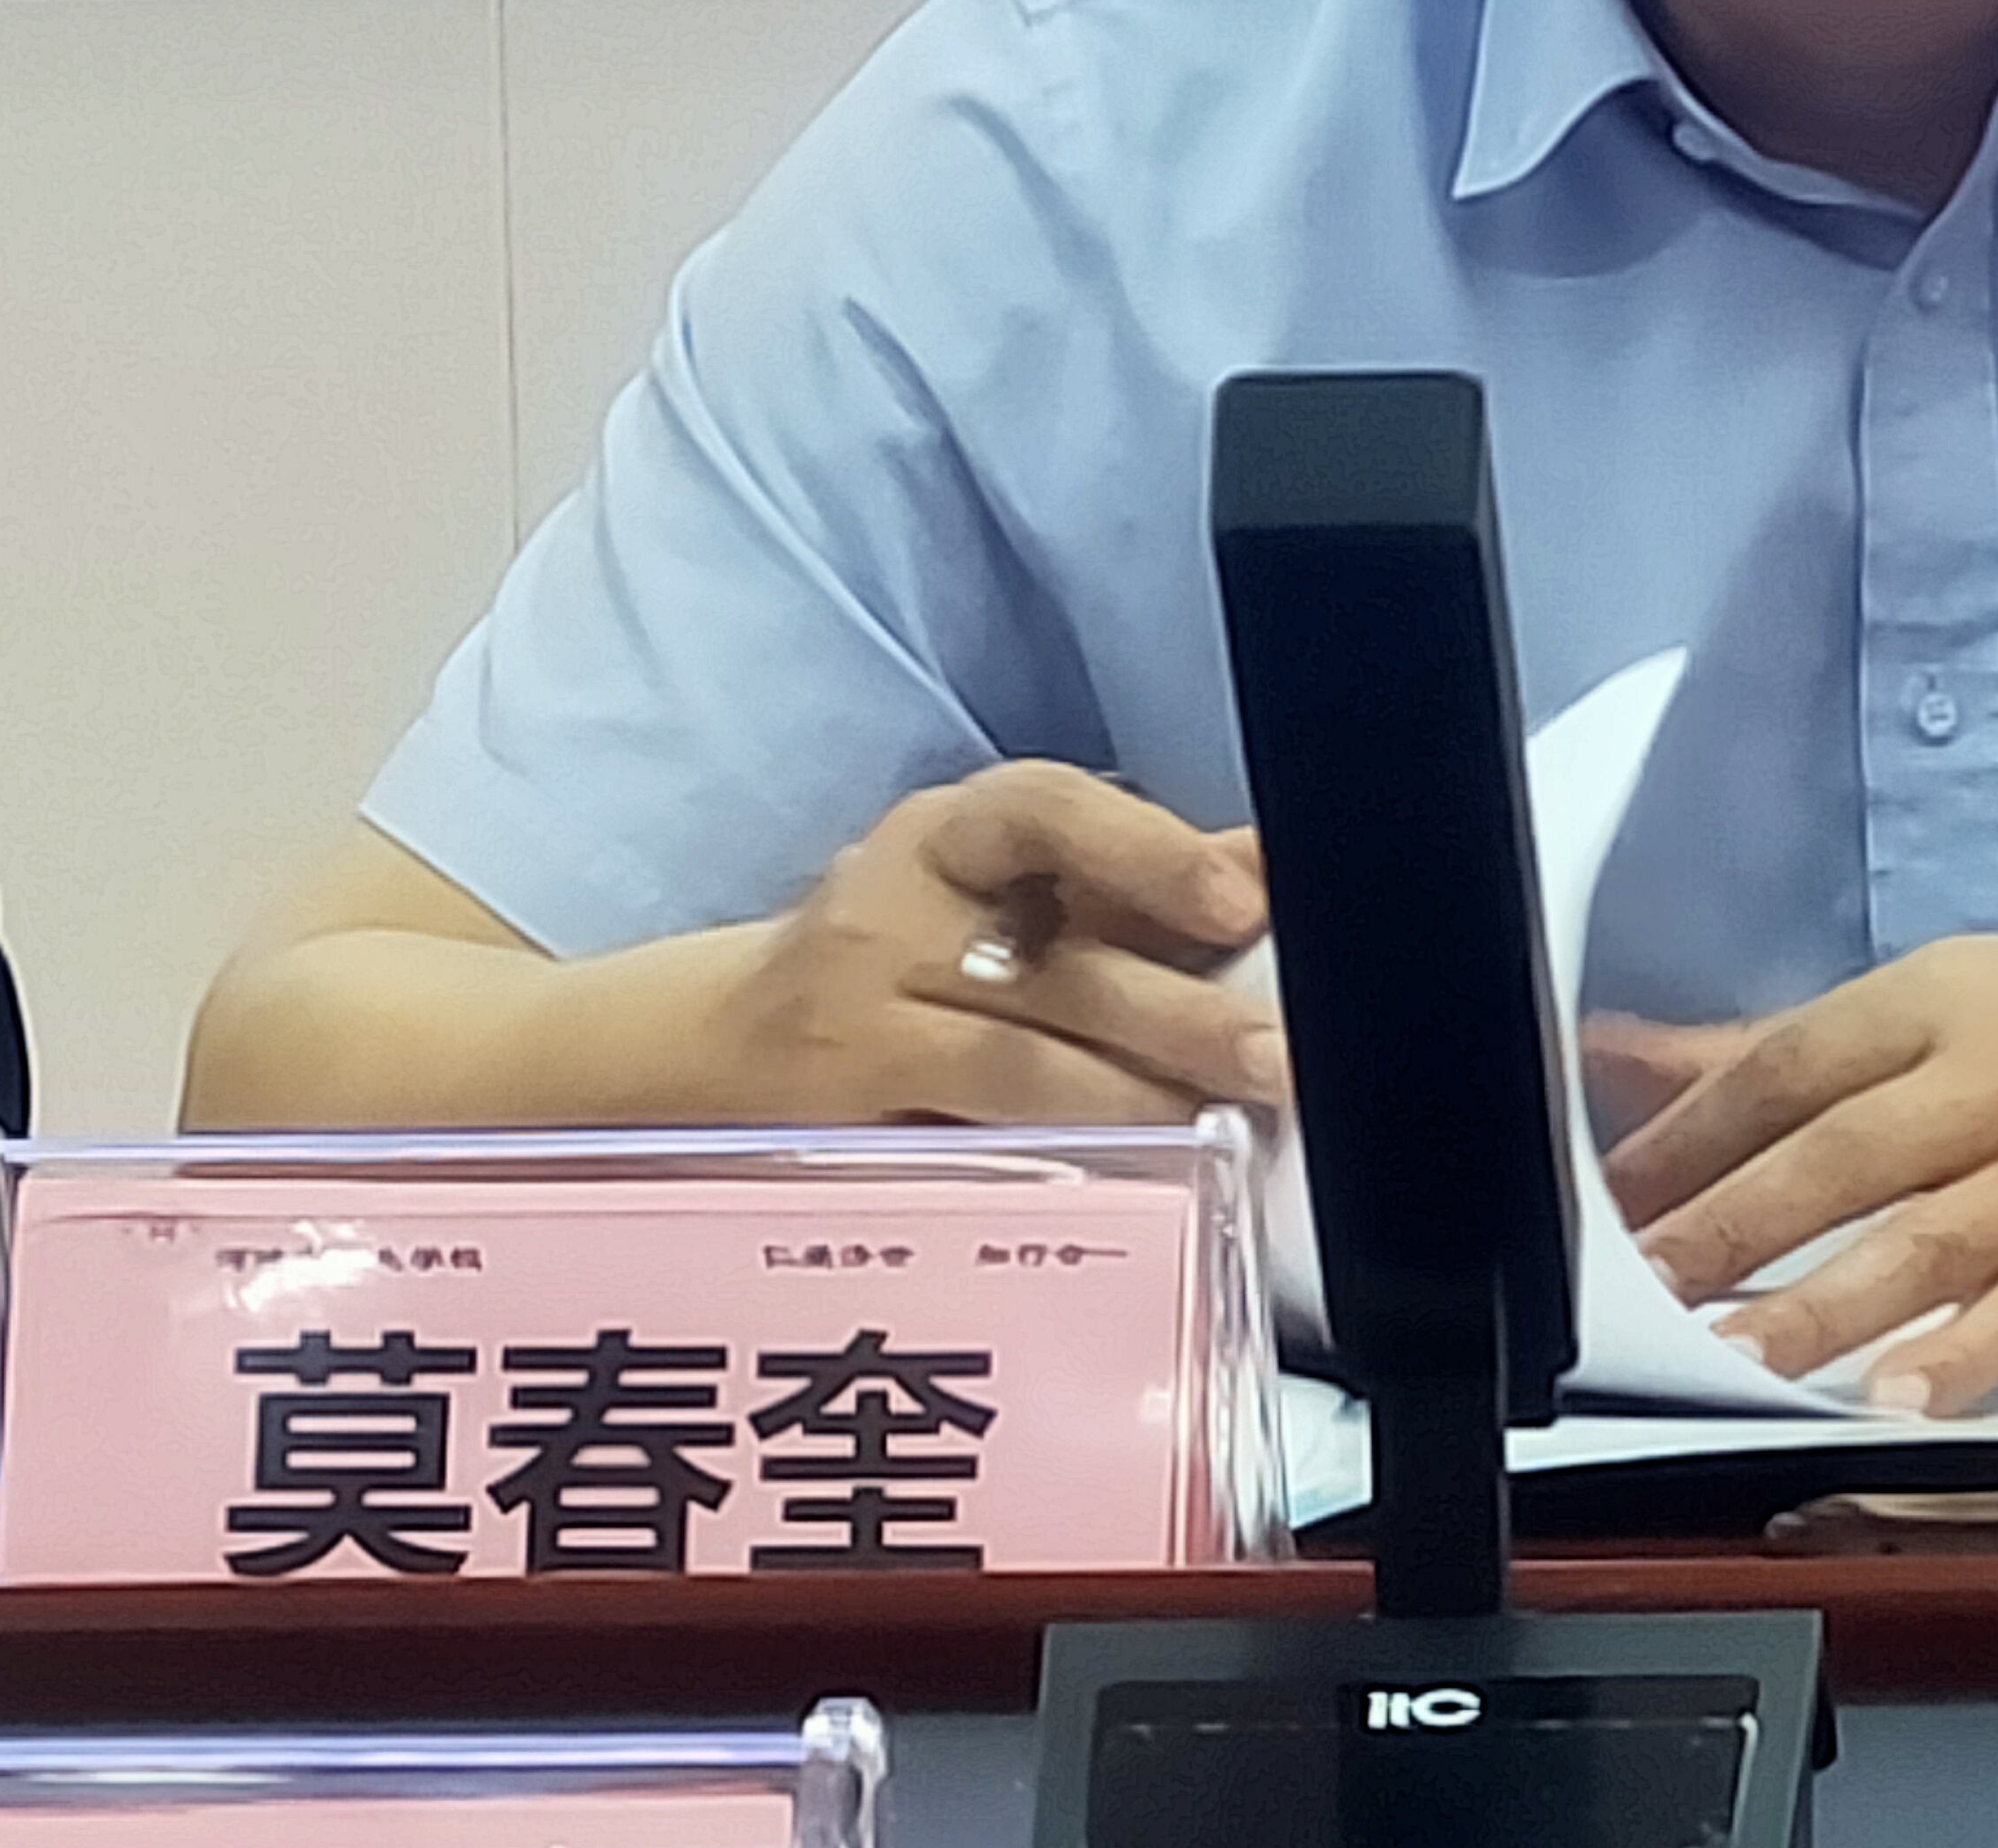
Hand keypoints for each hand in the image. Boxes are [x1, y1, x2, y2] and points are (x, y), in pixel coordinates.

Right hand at [706, 764, 1283, 1128]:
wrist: (718, 1038)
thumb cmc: (912, 951)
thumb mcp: (1011, 887)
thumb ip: (1143, 877)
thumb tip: (1275, 863)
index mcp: (953, 837)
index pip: (1047, 811)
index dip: (1148, 852)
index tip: (1239, 900)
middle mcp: (895, 916)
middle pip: (1056, 964)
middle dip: (1183, 1017)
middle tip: (1279, 1055)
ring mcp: (858, 1028)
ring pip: (1015, 1067)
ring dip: (1135, 1101)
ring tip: (1227, 1126)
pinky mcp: (838, 1133)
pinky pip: (961, 1153)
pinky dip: (1054, 1169)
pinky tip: (1130, 1184)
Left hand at [1600, 935, 1997, 1415]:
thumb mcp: (1942, 1004)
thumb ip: (1770, 1049)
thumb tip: (1609, 1057)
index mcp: (1941, 1000)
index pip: (1793, 1062)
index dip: (1693, 1126)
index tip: (1613, 1185)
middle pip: (1844, 1152)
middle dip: (1733, 1221)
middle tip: (1645, 1281)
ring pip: (1926, 1242)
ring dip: (1823, 1305)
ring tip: (1734, 1353)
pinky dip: (1963, 1360)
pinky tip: (1896, 1400)